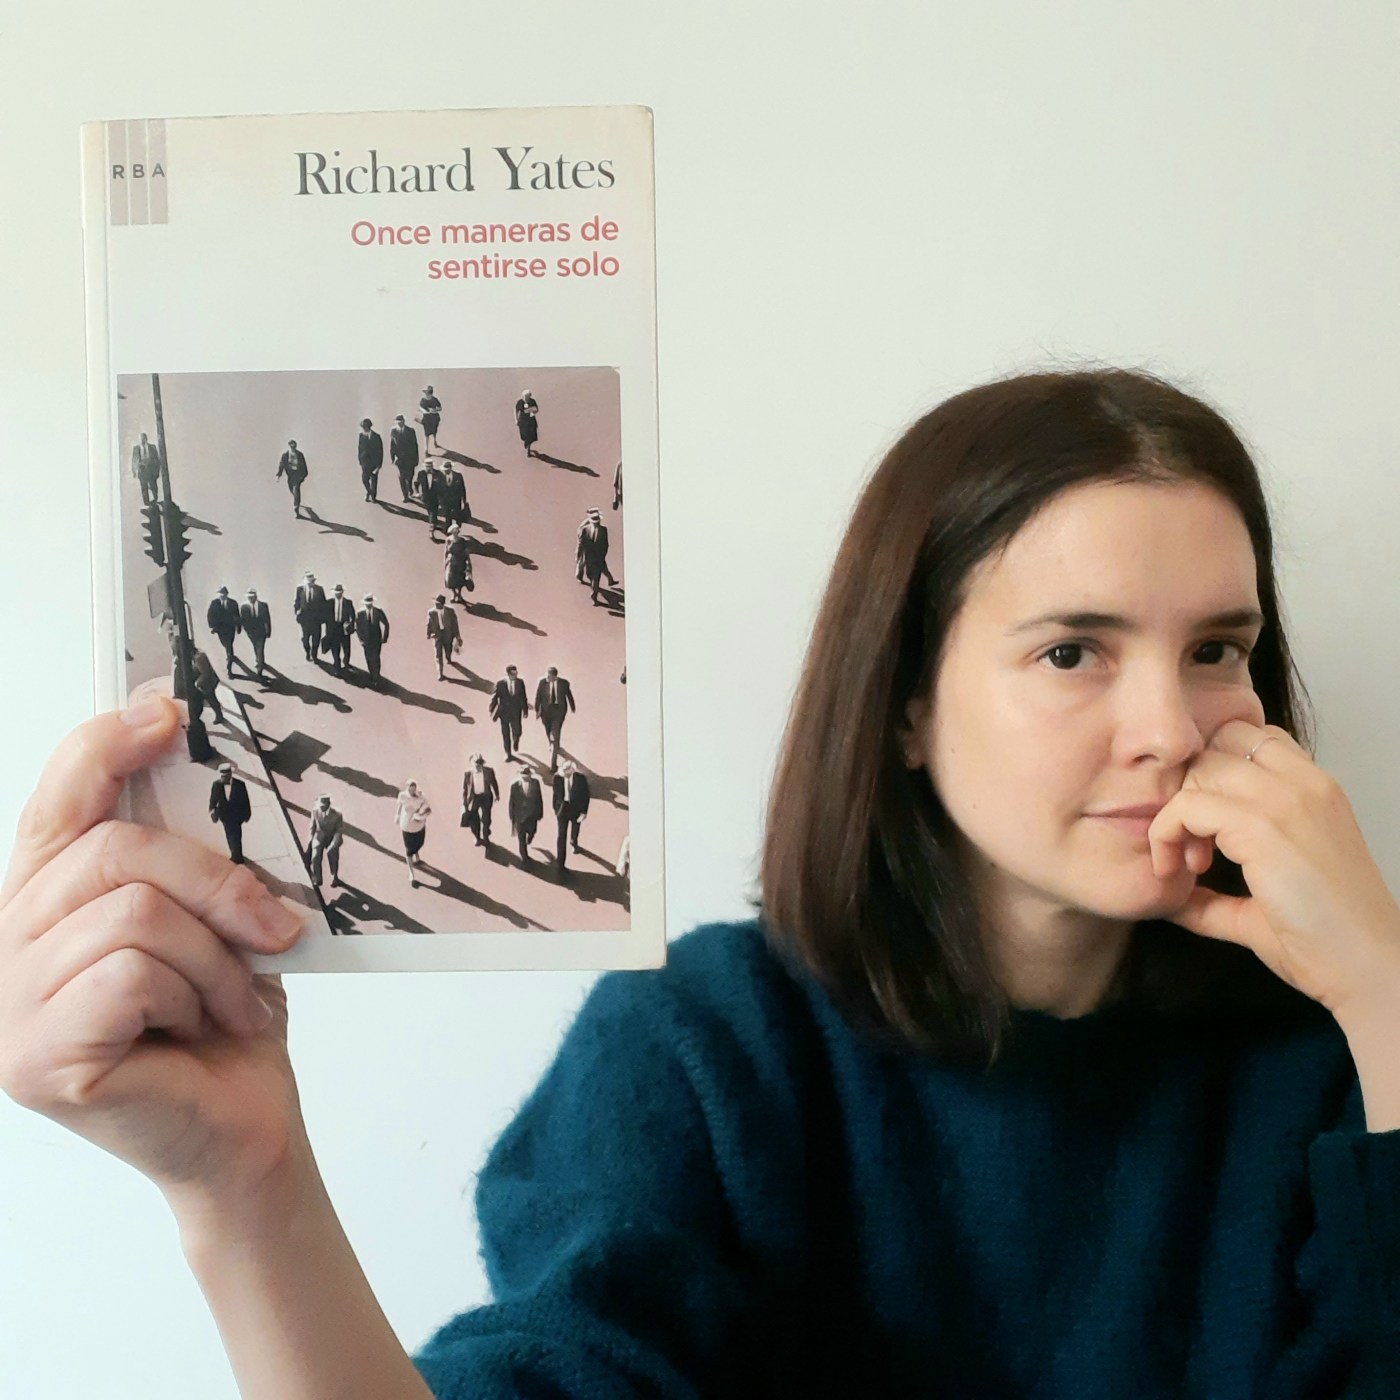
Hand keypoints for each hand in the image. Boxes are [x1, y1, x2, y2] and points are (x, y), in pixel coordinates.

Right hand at [0, 699, 310, 1222]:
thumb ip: (186, 857)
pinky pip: (133, 972)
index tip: (171, 709)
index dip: (106, 743)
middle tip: (275, 925)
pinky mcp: (35, 1057)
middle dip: (216, 880)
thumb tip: (199, 757)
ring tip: (239, 998)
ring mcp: (9, 1006)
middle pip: (111, 850)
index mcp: (47, 901)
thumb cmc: (225, 1021)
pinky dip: (200, 992)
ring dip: (216, 955)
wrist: (244, 1128)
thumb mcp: (210, 919)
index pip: (57, 799)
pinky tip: (213, 1027)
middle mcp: (7, 946)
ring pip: (134, 912)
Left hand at [1150, 716, 1399, 1019]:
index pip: (1249, 739)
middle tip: (1193, 848)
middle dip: (1191, 790)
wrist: (1368, 968)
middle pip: (1216, 748)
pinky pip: (1187, 805)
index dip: (1213, 774)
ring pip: (1199, 770)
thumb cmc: (1326, 941)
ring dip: (1178, 814)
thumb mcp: (1265, 901)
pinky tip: (1180, 870)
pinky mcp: (1263, 825)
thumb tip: (1169, 897)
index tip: (1205, 827)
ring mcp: (1286, 799)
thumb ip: (1216, 895)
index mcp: (1315, 789)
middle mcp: (1304, 782)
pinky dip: (1167, 834)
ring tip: (1191, 863)